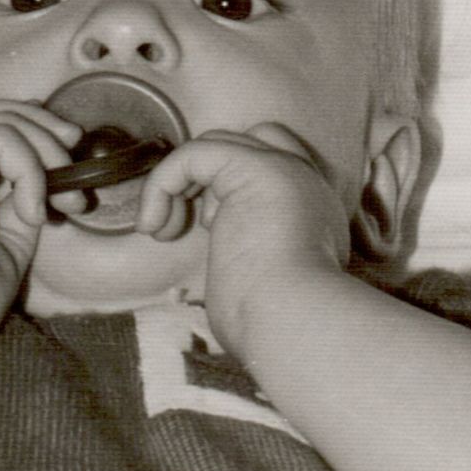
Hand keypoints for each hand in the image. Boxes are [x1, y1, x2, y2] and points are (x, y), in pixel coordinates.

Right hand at [0, 100, 81, 356]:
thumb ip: (22, 204)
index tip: (72, 164)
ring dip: (45, 150)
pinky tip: (35, 211)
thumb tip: (55, 178)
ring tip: (66, 199)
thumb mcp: (7, 242)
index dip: (35, 132)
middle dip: (44, 126)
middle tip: (78, 157)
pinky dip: (29, 169)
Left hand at [135, 123, 350, 356]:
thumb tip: (217, 272)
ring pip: (220, 142)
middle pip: (248, 142)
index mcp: (315, 214)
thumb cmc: (274, 328)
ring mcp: (286, 171)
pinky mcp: (256, 168)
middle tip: (184, 226)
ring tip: (164, 229)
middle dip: (207, 177)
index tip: (210, 230)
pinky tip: (155, 225)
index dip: (231, 188)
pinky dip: (164, 182)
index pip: (275, 166)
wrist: (295, 325)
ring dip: (179, 181)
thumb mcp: (258, 289)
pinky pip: (195, 153)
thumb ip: (243, 262)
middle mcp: (307, 184)